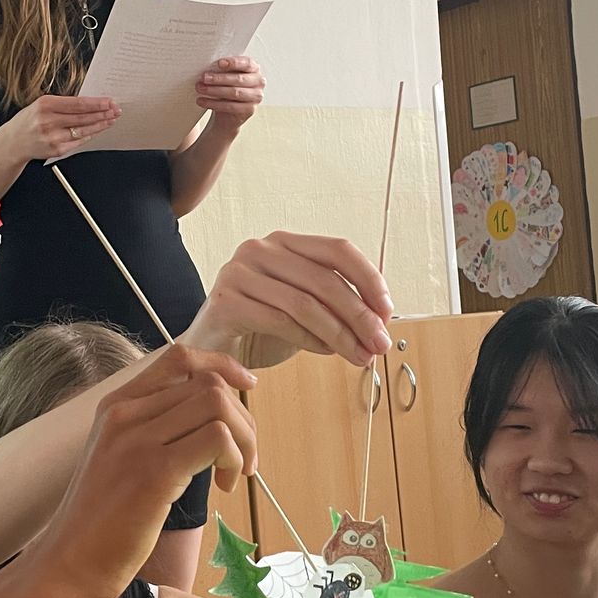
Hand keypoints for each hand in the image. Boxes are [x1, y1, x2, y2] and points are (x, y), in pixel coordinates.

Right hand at [0, 94, 118, 161]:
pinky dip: (89, 135)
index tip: (109, 101)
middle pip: (83, 117)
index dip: (97, 103)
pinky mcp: (56, 150)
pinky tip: (97, 130)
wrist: (14, 142)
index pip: (78, 103)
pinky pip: (78, 141)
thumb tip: (89, 102)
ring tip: (111, 119)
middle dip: (103, 113)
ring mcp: (53, 137)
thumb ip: (62, 104)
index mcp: (45, 104)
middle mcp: (48, 121)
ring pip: (83, 130)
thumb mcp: (41, 105)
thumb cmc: (28, 121)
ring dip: (100, 125)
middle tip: (116, 110)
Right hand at [33, 345, 257, 597]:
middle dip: (243, 419)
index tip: (247, 387)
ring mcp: (136, 441)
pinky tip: (223, 487)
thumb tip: (211, 418)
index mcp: (115, 406)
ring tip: (233, 475)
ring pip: (217, 405)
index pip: (178, 358)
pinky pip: (216, 438)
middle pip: (208, 383)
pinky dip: (233, 458)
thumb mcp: (120, 459)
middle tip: (242, 461)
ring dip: (243, 440)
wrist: (67, 564)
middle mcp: (123, 413)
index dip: (222, 366)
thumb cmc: (101, 521)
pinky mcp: (154, 472)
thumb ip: (154, 431)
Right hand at [182, 232, 394, 369]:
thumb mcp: (304, 307)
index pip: (337, 249)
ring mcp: (238, 273)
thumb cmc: (259, 326)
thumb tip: (379, 320)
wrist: (211, 348)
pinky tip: (326, 352)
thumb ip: (335, 304)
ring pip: (305, 303)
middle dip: (359, 315)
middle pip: (324, 279)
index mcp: (285, 242)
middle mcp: (259, 249)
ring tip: (359, 355)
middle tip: (380, 342)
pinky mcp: (225, 302)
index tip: (387, 310)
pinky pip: (279, 321)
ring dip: (340, 334)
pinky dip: (310, 340)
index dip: (369, 278)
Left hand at [197, 56, 263, 130]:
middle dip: (219, 78)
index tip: (219, 63)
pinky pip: (231, 106)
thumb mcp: (225, 76)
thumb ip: (222, 69)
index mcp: (254, 68)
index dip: (233, 63)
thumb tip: (208, 67)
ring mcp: (256, 97)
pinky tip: (202, 101)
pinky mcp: (249, 110)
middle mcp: (258, 82)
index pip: (246, 63)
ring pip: (234, 93)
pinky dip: (214, 104)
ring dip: (214, 90)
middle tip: (204, 77)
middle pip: (239, 79)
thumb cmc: (226, 87)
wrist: (227, 111)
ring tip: (200, 88)